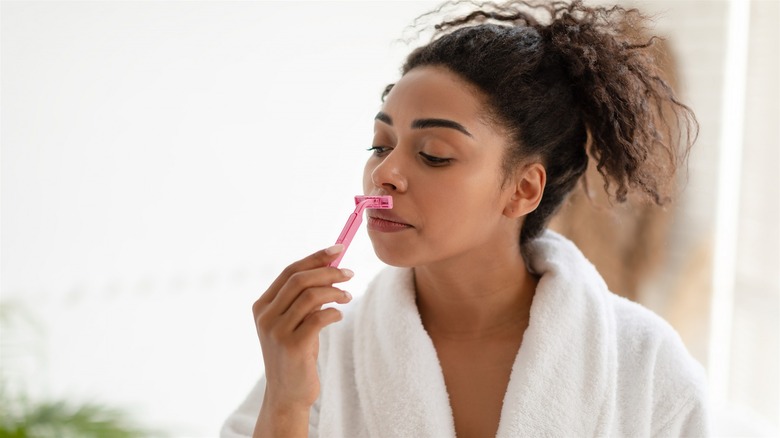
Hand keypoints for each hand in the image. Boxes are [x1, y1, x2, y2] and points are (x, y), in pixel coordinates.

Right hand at [253, 244, 352, 410]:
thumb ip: (304, 298)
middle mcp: (265, 316)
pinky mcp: (292, 346)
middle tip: (350, 273)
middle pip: (299, 280)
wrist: (287, 394)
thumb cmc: (296, 354)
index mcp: (262, 305)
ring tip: (348, 296)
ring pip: (310, 296)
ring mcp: (276, 331)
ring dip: (335, 292)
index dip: (315, 257)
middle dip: (328, 272)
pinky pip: (319, 317)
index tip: (338, 249)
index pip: (290, 271)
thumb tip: (331, 266)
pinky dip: (334, 312)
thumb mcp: (294, 322)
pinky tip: (339, 315)